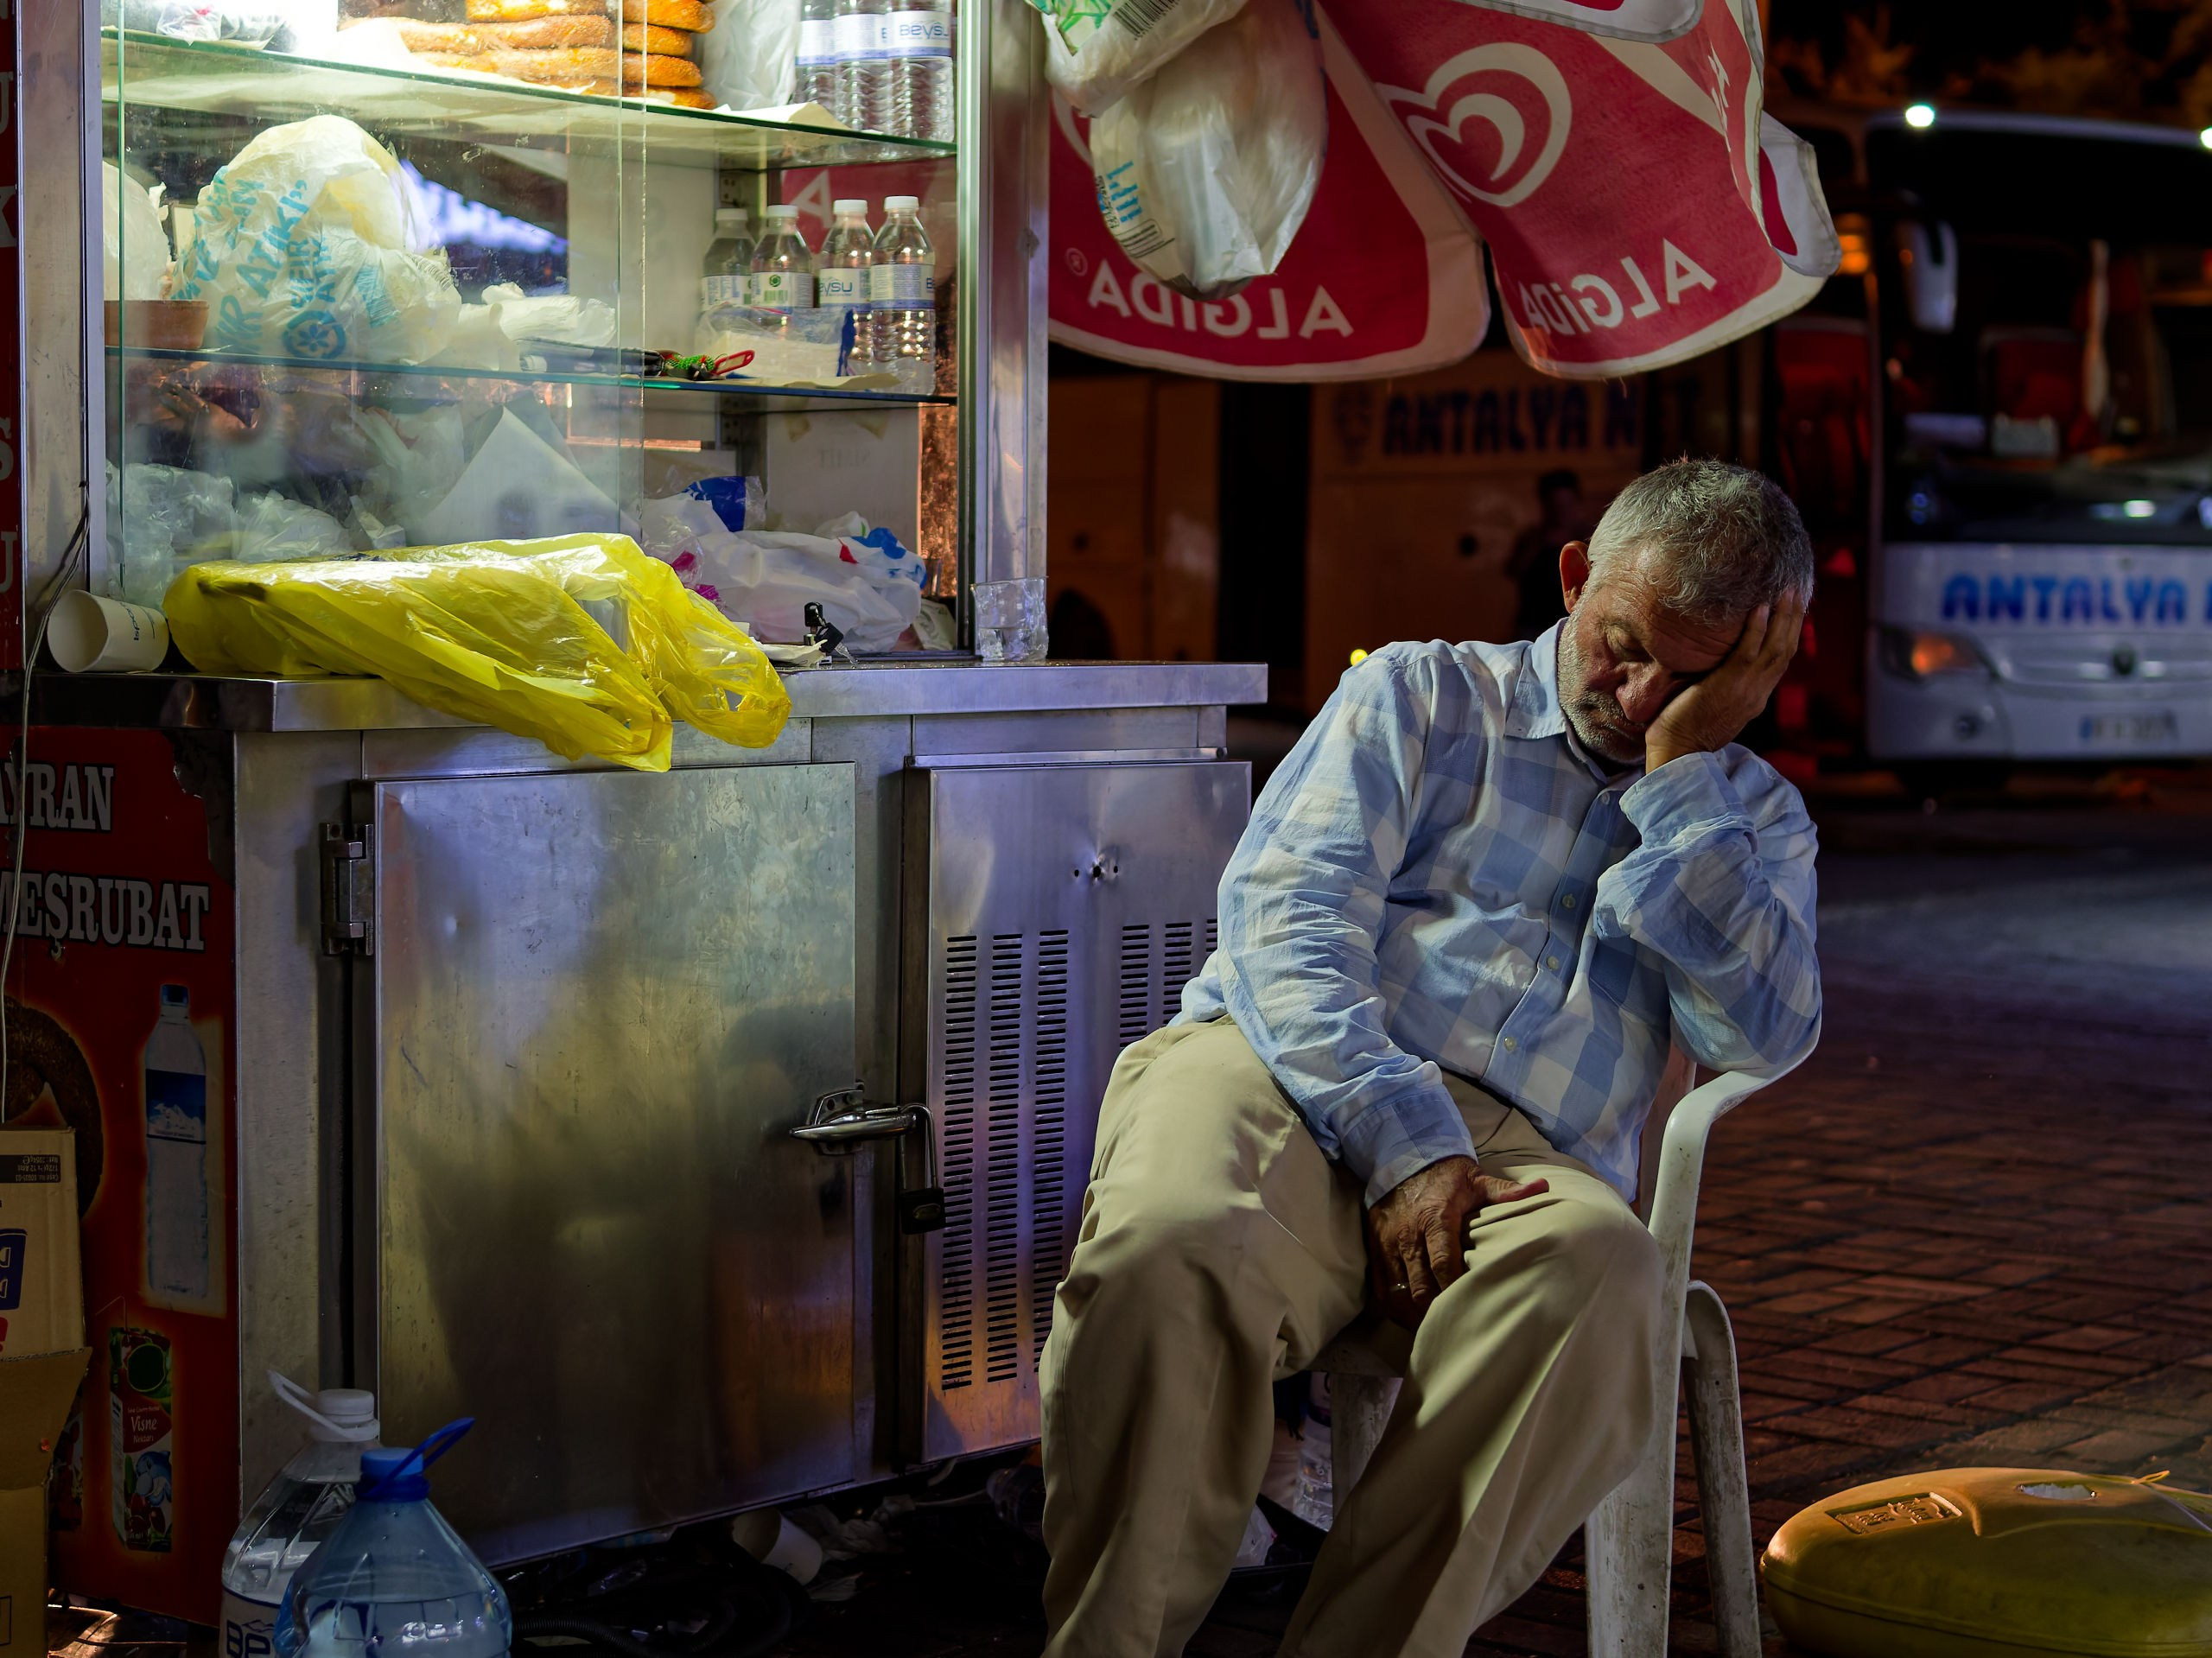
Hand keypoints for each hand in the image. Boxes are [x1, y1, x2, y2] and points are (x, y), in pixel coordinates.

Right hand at [1365, 1156, 1549, 1328]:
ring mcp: (1388, 1243)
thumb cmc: (1446, 1175)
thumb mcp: (1475, 1179)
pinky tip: (1410, 1317)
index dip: (1454, 1289)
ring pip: (1398, 1291)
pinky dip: (1395, 1306)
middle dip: (1436, 1310)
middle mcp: (1408, 1234)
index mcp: (1435, 1218)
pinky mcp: (1375, 1247)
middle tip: (1455, 1326)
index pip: (1442, 1262)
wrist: (1403, 1156)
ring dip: (1414, 1314)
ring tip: (1432, 1329)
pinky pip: (1381, 1287)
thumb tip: (1542, 1188)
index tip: (1470, 1308)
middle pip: (1419, 1286)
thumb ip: (1504, 1191)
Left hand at [1644, 591, 1807, 770]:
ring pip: (1776, 647)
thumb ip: (1724, 686)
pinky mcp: (1729, 685)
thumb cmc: (1685, 729)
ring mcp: (1747, 690)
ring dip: (1784, 616)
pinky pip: (1749, 652)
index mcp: (1756, 697)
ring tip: (1787, 590)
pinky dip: (1758, 628)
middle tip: (1798, 589)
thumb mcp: (1715, 706)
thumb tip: (1717, 665)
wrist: (1678, 753)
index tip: (1792, 609)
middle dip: (1794, 618)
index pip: (1780, 660)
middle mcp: (1758, 693)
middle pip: (1786, 649)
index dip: (1789, 633)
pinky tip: (1760, 606)